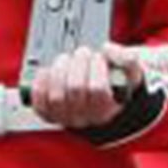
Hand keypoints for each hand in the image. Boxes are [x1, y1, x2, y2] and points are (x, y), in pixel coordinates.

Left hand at [26, 42, 141, 128]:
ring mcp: (64, 117)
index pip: (98, 90)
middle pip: (75, 89)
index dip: (97, 67)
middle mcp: (85, 118)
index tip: (98, 56)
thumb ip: (127, 59)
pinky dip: (41, 83)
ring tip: (67, 60)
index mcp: (107, 110)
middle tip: (83, 53)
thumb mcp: (129, 72)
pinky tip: (49, 71)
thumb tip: (108, 49)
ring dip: (59, 70)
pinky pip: (39, 101)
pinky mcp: (47, 113)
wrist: (97, 99)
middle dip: (78, 63)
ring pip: (56, 96)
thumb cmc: (113, 85)